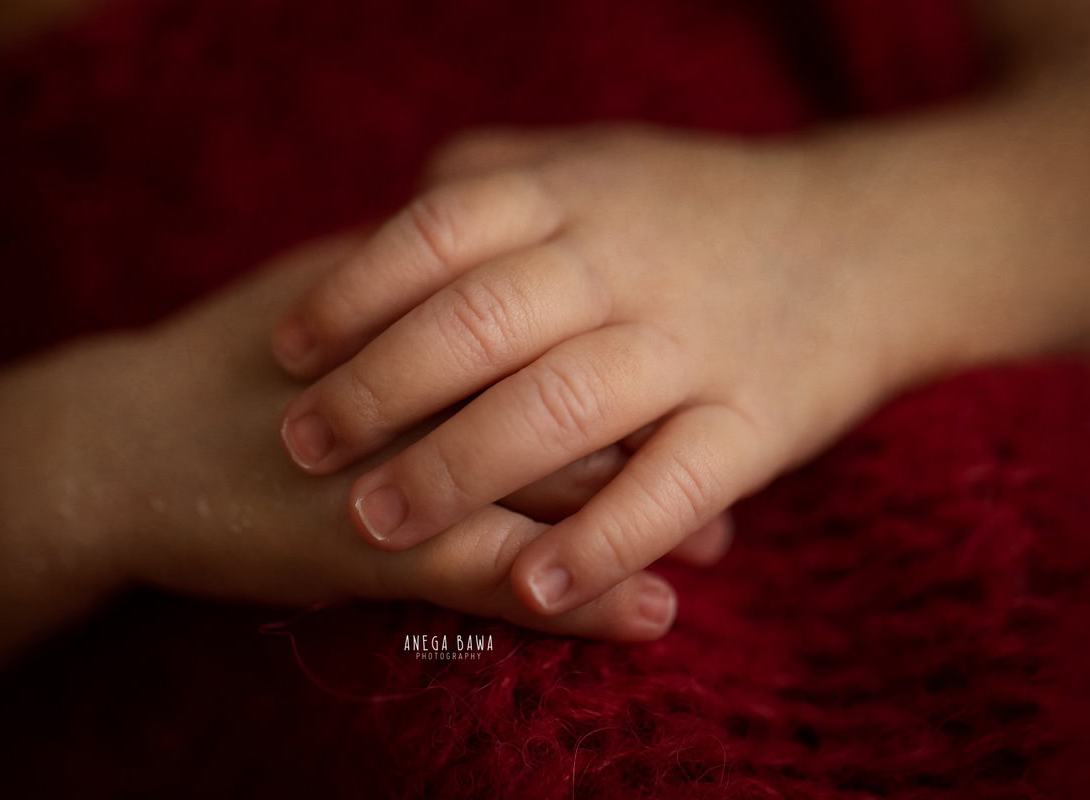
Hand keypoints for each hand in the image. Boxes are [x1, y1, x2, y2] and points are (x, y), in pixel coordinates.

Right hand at [116, 232, 692, 634]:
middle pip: (586, 393)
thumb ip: (413, 271)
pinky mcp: (379, 550)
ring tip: (716, 544)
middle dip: (666, 429)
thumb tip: (483, 246)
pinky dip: (582, 597)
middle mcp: (431, 380)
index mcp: (427, 308)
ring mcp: (411, 468)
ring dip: (650, 520)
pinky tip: (649, 615)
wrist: (127, 445)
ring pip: (562, 488)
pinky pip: (504, 574)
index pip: (564, 312)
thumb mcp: (328, 288)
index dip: (640, 339)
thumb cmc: (231, 362)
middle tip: (733, 450)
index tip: (697, 362)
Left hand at [270, 126, 909, 615]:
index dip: (354, 292)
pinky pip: (674, 486)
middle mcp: (628, 261)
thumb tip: (392, 210)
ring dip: (460, 470)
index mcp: (577, 194)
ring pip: (563, 407)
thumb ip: (496, 176)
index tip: (289, 349)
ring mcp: (694, 342)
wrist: (866, 237)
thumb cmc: (696, 210)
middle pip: (481, 322)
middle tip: (302, 446)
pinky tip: (530, 585)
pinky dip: (602, 539)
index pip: (439, 234)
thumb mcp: (596, 162)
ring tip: (375, 523)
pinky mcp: (757, 420)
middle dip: (379, 389)